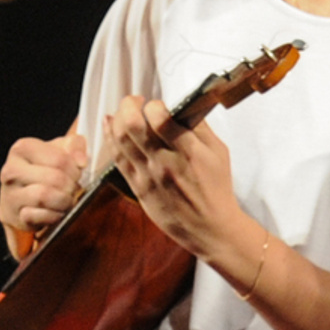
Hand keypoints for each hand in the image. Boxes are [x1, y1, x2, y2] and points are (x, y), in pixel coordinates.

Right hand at [0, 126, 87, 245]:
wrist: (22, 198)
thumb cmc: (43, 169)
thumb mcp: (58, 150)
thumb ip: (74, 145)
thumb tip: (81, 161)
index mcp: (22, 149)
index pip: (59, 159)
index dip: (75, 169)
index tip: (77, 173)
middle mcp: (11, 170)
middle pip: (54, 178)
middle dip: (71, 186)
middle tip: (74, 188)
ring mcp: (10, 195)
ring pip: (45, 197)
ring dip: (64, 201)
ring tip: (68, 200)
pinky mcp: (14, 216)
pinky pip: (41, 216)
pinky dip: (55, 216)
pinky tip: (57, 212)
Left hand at [104, 92, 251, 259]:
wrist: (210, 228)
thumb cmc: (217, 189)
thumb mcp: (218, 152)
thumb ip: (199, 127)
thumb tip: (182, 106)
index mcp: (188, 152)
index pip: (160, 118)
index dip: (153, 105)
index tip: (157, 105)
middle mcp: (164, 163)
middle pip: (133, 125)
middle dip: (129, 105)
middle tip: (135, 102)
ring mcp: (148, 177)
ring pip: (121, 140)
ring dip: (118, 119)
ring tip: (125, 112)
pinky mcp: (138, 188)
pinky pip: (118, 159)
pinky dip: (111, 139)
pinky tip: (111, 126)